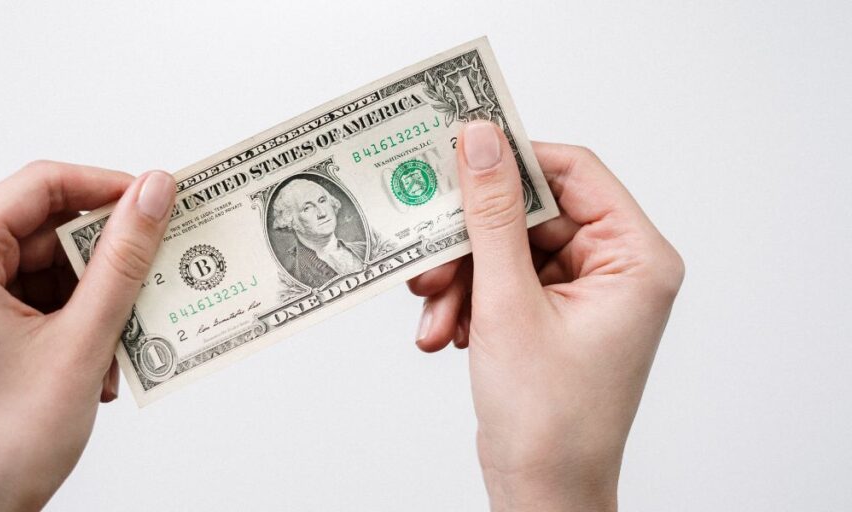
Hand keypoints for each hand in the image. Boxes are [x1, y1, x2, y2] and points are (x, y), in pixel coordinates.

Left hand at [0, 161, 175, 510]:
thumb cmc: (3, 444)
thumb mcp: (82, 341)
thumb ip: (124, 259)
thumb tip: (154, 193)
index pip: (39, 186)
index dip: (107, 188)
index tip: (157, 202)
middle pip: (44, 226)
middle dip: (104, 260)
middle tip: (154, 275)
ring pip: (45, 262)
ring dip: (94, 298)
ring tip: (117, 344)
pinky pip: (34, 291)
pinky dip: (74, 317)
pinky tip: (94, 359)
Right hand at [408, 122, 683, 510]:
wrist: (543, 493)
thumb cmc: (549, 419)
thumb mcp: (508, 304)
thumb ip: (491, 216)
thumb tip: (480, 141)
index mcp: (635, 257)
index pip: (574, 171)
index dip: (512, 159)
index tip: (456, 152)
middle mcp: (616, 268)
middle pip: (530, 214)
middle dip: (471, 242)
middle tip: (428, 259)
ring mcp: (583, 293)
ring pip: (507, 249)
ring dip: (462, 279)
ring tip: (433, 312)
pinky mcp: (552, 314)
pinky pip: (503, 281)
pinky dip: (469, 301)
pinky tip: (445, 333)